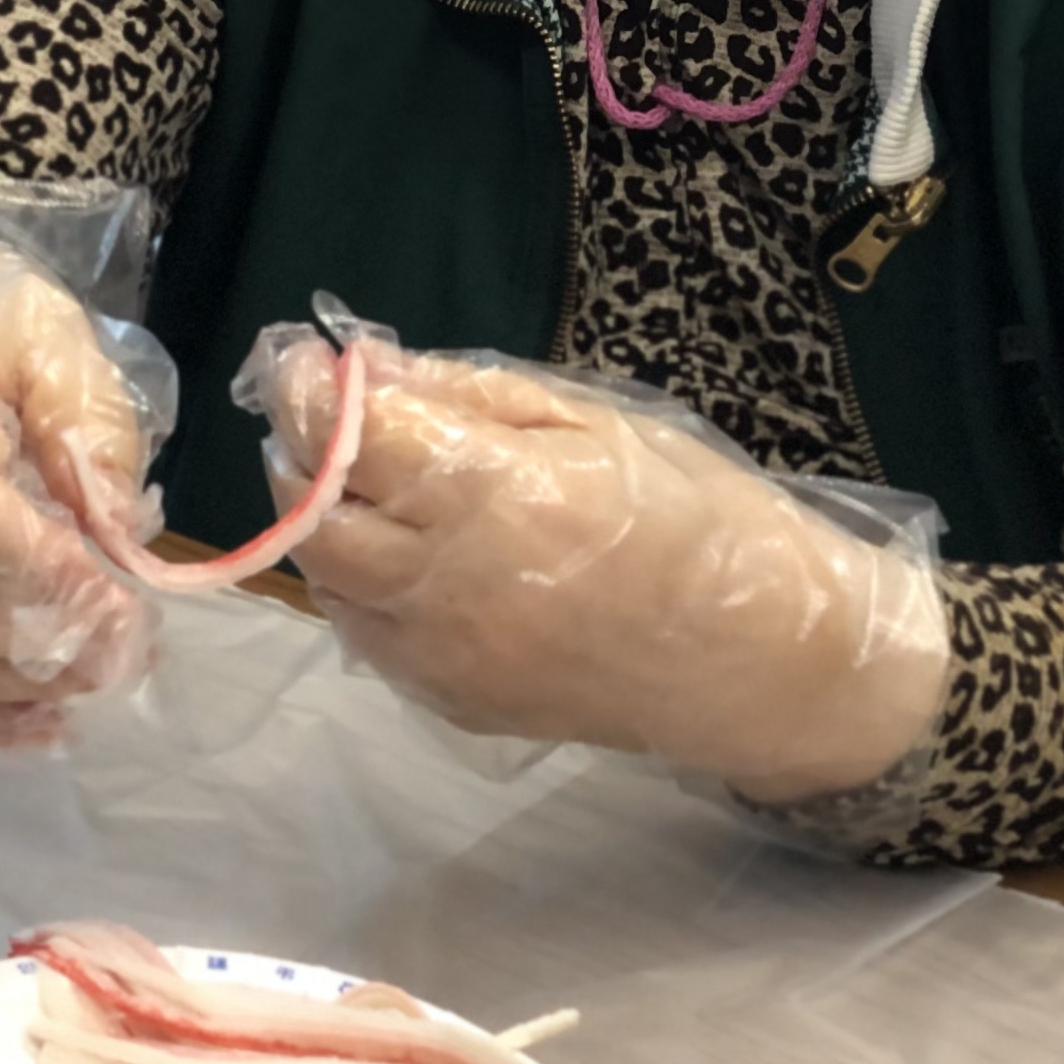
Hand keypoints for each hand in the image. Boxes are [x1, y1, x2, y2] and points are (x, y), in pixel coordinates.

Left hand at [257, 341, 948, 803]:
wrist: (761, 659)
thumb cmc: (695, 516)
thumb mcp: (594, 423)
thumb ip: (468, 394)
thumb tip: (364, 364)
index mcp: (491, 494)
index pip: (349, 436)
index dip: (310, 392)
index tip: (306, 363)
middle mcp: (448, 580)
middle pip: (312, 513)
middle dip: (302, 455)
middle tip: (326, 421)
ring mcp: (443, 653)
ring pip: (327, 577)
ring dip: (323, 522)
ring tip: (367, 485)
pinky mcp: (450, 701)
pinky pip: (366, 634)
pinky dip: (361, 585)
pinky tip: (403, 556)